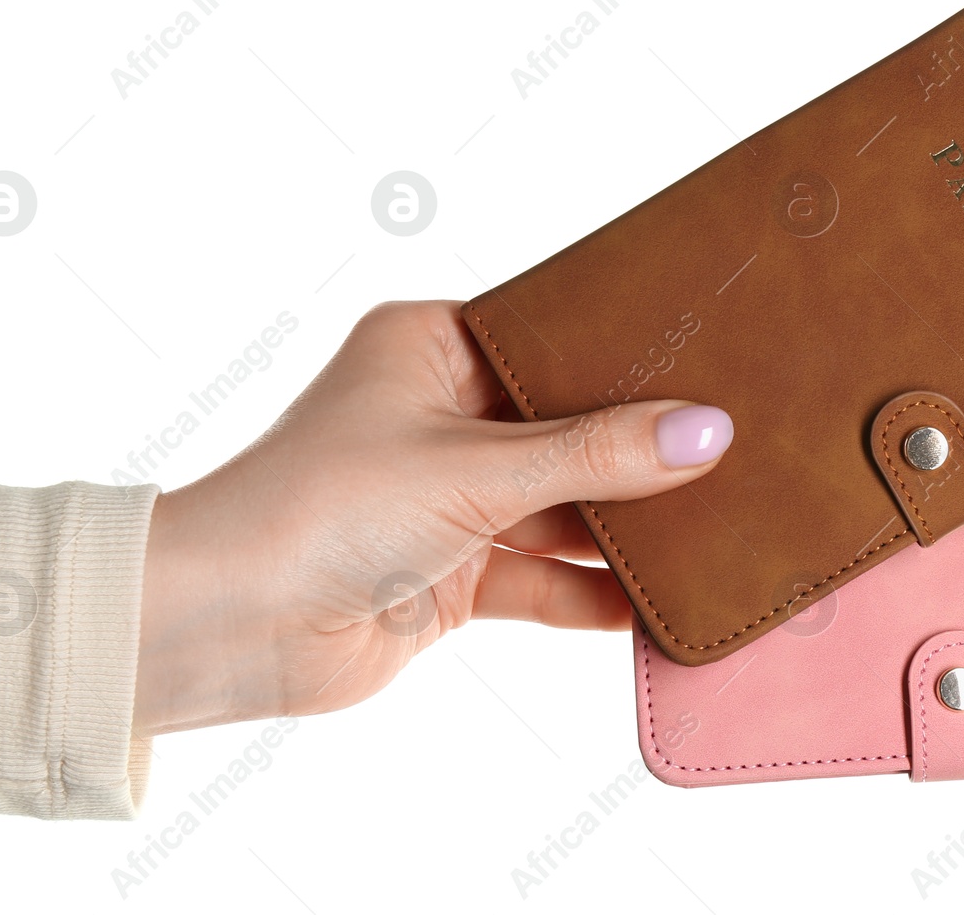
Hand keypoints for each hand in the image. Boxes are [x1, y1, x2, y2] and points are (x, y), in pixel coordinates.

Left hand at [132, 300, 733, 735]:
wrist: (228, 626)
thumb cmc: (317, 507)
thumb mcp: (473, 467)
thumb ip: (593, 455)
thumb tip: (704, 432)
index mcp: (431, 348)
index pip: (551, 338)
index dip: (626, 353)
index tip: (710, 357)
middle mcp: (442, 416)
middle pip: (567, 427)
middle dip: (639, 448)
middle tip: (736, 443)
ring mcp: (449, 499)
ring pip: (562, 506)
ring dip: (624, 526)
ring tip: (719, 523)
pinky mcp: (453, 575)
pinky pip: (543, 579)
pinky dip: (593, 592)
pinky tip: (656, 601)